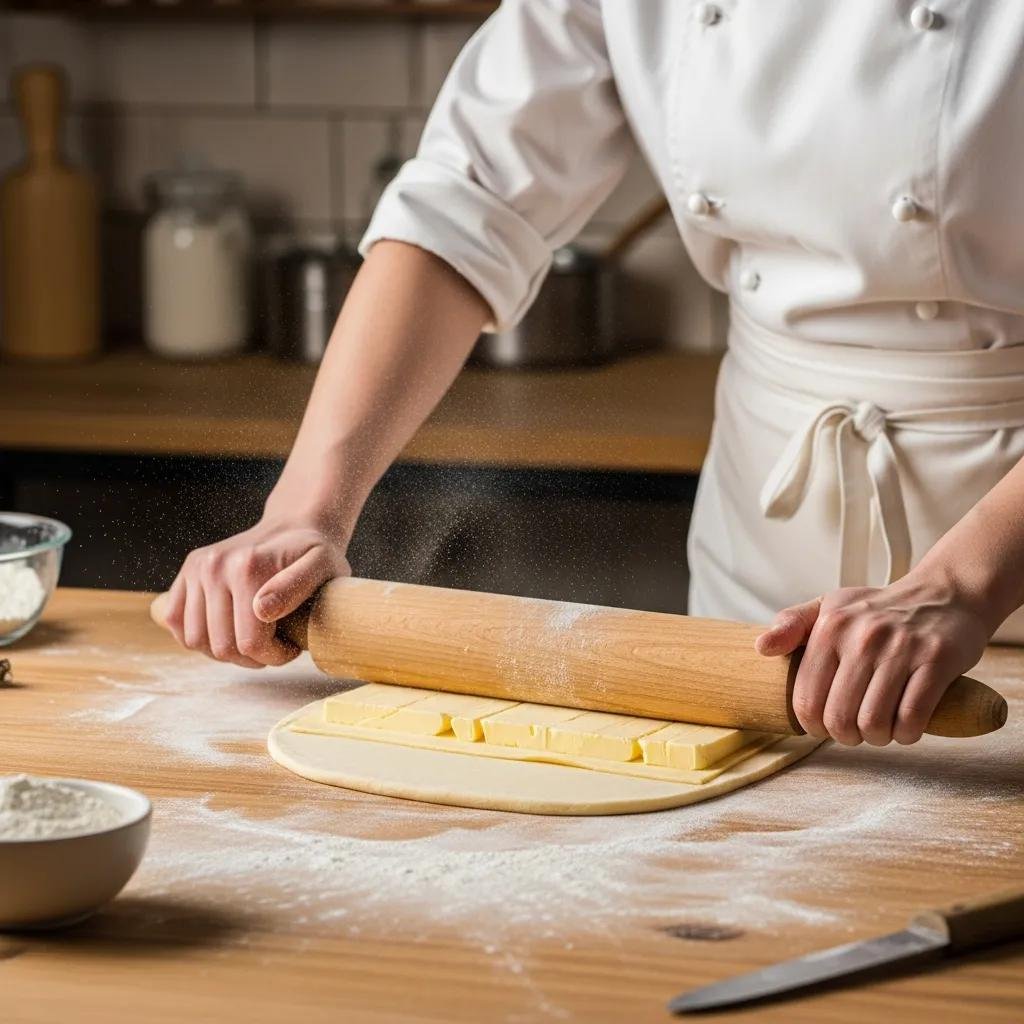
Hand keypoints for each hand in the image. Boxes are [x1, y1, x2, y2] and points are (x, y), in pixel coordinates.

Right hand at [162, 517, 349, 667]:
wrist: (294, 527)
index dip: (274, 656)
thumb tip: (261, 610)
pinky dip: (197, 635)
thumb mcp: (323, 566)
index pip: (250, 643)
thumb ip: (296, 586)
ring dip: (225, 651)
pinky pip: (175, 620)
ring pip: (195, 640)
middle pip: (222, 647)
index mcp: (248, 567)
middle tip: (274, 646)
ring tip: (252, 638)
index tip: (292, 647)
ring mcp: (197, 567)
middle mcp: (216, 565)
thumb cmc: (315, 554)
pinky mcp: (187, 571)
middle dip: (252, 657)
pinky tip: (227, 630)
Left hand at [755, 573, 990, 745]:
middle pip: (839, 718)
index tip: (825, 726)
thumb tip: (761, 647)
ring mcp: (901, 648)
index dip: (814, 726)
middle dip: (846, 736)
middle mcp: (862, 636)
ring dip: (877, 738)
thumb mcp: (830, 606)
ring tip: (881, 728)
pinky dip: (907, 733)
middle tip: (856, 731)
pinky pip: (913, 718)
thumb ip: (792, 624)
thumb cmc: (879, 610)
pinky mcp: (936, 660)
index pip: (807, 699)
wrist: (944, 595)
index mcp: (830, 626)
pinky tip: (906, 726)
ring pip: (874, 723)